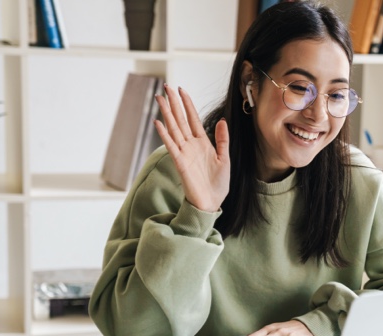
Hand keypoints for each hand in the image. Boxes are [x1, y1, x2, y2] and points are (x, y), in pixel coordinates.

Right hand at [154, 85, 229, 211]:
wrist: (211, 202)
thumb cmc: (218, 183)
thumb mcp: (224, 158)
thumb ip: (222, 139)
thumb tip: (222, 120)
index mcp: (202, 143)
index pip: (193, 118)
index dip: (188, 104)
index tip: (182, 90)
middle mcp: (191, 145)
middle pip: (180, 119)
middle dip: (174, 103)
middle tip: (166, 86)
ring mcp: (184, 152)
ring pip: (173, 128)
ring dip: (166, 113)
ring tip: (159, 98)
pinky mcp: (180, 163)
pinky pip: (171, 146)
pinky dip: (164, 134)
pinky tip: (158, 122)